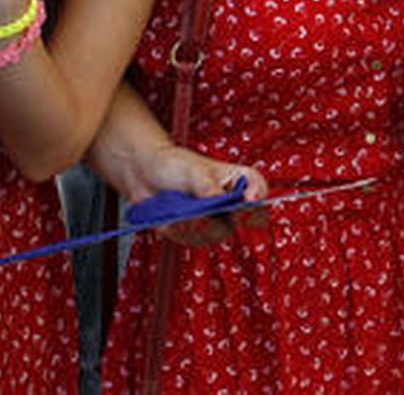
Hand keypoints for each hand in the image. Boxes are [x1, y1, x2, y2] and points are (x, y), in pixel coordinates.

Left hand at [131, 144, 268, 246]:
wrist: (145, 177)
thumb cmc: (175, 165)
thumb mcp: (194, 172)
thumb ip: (208, 188)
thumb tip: (219, 201)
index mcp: (239, 180)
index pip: (258, 188)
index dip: (257, 196)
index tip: (248, 200)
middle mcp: (231, 202)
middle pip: (241, 219)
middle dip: (218, 218)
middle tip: (200, 216)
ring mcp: (215, 218)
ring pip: (216, 233)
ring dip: (195, 226)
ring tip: (178, 215)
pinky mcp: (197, 232)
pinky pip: (194, 238)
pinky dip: (181, 231)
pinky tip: (171, 220)